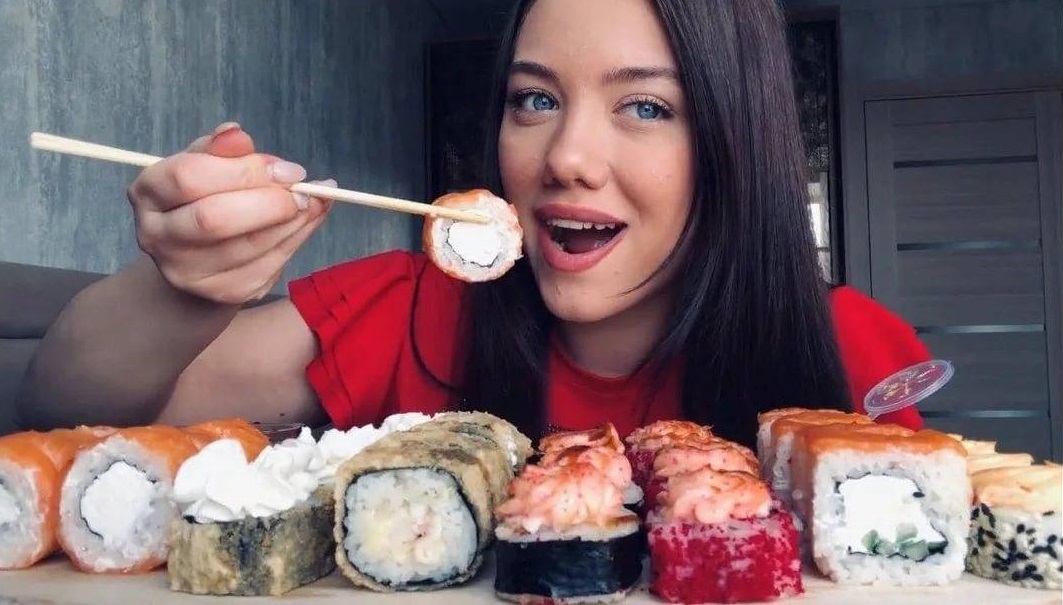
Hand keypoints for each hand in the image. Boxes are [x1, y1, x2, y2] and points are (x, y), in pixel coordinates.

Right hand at [128, 122, 332, 304]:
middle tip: (302, 191)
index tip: (286, 169)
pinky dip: (297, 238)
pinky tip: (307, 221)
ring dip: (293, 221)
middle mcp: (158, 236)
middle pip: (215, 218)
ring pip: (249, 246)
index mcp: (148, 193)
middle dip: (269, 202)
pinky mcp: (223, 291)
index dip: (245, 171)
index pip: (189, 177)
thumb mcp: (207, 163)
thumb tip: (237, 134)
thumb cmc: (204, 197)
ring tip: (312, 202)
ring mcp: (188, 271)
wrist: (198, 256)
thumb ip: (222, 149)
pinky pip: (269, 264)